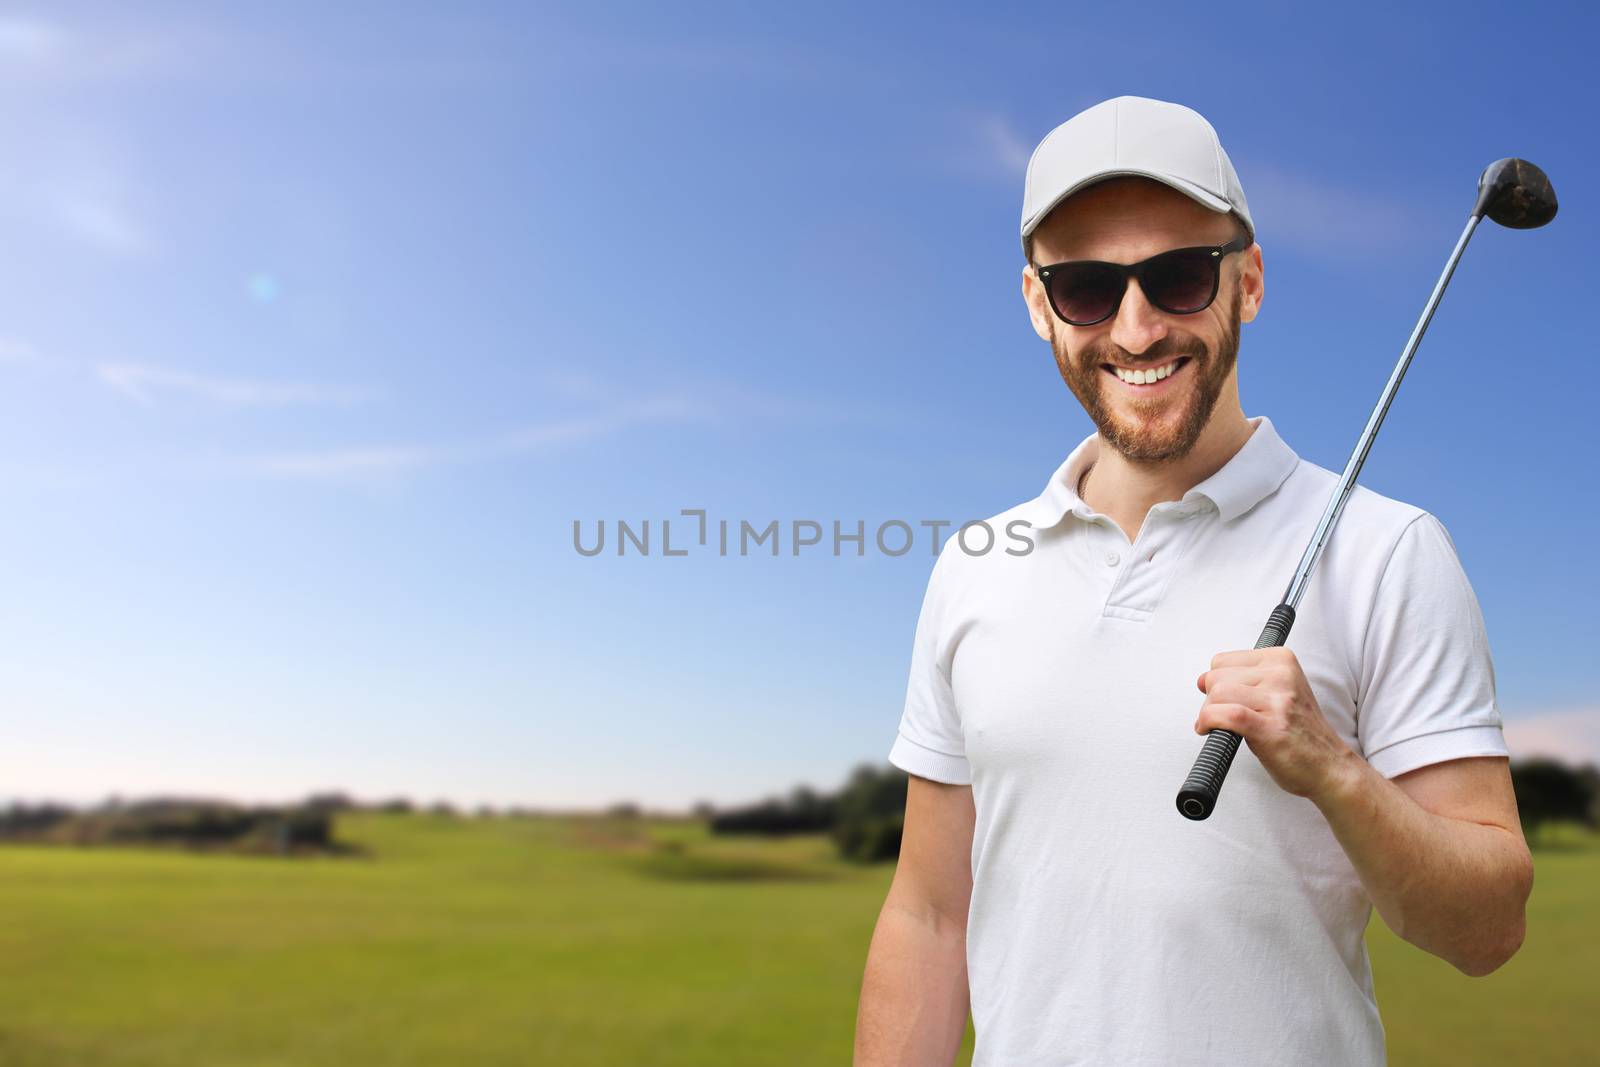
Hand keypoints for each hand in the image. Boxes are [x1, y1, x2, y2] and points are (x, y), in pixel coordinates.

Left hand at [1195, 647, 1358, 802]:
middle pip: (1216, 677)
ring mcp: (1278, 701)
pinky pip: (1225, 715)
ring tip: (1221, 726)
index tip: (1225, 700)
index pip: (1223, 660)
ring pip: (1218, 694)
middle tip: (1225, 717)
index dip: (1216, 683)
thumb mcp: (1276, 693)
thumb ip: (1241, 681)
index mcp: (1282, 661)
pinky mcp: (1270, 727)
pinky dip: (1209, 722)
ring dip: (1210, 713)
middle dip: (1212, 700)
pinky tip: (1210, 731)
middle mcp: (1282, 676)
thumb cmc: (1300, 733)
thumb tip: (1201, 679)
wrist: (1330, 767)